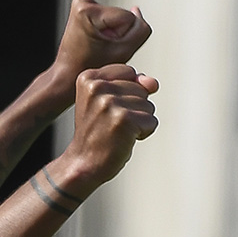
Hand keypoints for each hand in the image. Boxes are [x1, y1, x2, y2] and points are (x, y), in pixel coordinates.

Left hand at [49, 0, 151, 100]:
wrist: (67, 74)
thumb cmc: (89, 67)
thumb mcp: (124, 51)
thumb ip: (141, 30)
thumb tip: (137, 10)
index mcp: (87, 11)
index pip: (129, 18)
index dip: (123, 36)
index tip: (106, 48)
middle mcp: (82, 2)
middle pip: (122, 16)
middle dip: (116, 34)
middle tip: (100, 48)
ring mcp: (81, 4)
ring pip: (116, 17)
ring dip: (111, 33)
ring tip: (97, 46)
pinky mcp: (82, 8)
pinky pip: (108, 17)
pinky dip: (105, 30)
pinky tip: (94, 40)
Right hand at [62, 64, 157, 186]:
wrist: (83, 163)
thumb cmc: (97, 132)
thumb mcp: (107, 100)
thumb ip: (132, 83)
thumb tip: (153, 84)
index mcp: (88, 78)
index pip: (129, 73)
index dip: (125, 93)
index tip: (105, 109)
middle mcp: (97, 87)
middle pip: (141, 89)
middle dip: (133, 108)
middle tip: (109, 123)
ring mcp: (110, 103)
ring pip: (148, 105)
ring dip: (138, 122)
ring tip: (116, 131)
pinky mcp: (124, 120)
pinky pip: (151, 121)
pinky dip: (142, 133)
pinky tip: (123, 140)